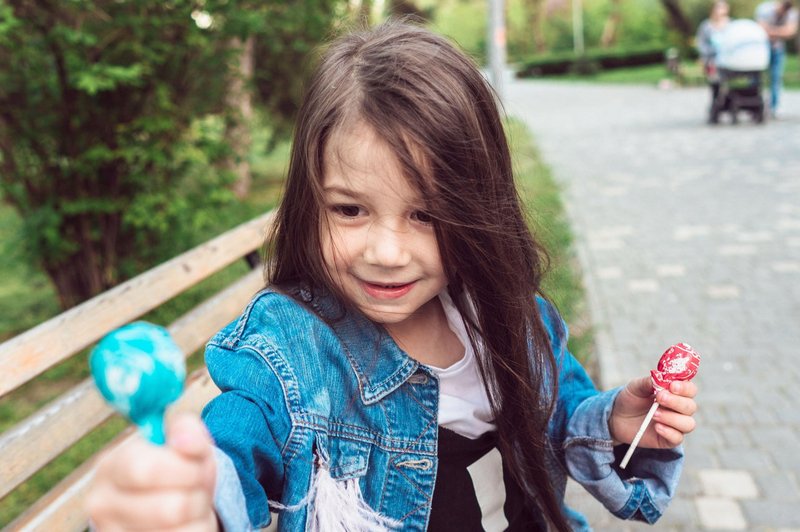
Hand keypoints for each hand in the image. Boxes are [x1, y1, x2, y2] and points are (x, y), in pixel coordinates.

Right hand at [87, 414, 217, 530]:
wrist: (169, 507)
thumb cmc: (176, 469)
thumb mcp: (184, 442)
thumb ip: (187, 431)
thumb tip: (185, 442)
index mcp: (110, 467)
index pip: (145, 470)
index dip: (184, 469)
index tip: (197, 466)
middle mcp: (102, 506)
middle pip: (170, 508)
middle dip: (197, 495)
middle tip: (197, 488)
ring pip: (180, 531)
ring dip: (199, 516)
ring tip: (191, 505)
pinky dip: (198, 530)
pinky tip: (186, 524)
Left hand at [609, 376, 697, 448]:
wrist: (618, 418)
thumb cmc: (631, 399)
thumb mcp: (636, 387)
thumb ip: (649, 382)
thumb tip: (661, 378)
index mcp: (675, 393)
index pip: (690, 390)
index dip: (684, 388)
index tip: (672, 386)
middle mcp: (679, 409)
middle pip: (690, 406)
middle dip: (676, 402)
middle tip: (659, 398)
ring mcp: (675, 425)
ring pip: (688, 423)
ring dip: (672, 418)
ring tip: (654, 414)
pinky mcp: (669, 439)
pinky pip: (678, 438)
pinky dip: (669, 432)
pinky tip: (657, 426)